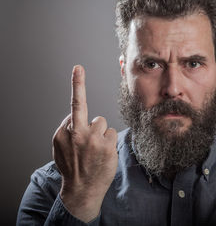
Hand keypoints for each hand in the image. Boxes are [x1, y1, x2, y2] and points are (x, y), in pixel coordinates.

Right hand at [52, 65, 117, 221]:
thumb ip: (67, 131)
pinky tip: (102, 154)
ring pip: (103, 124)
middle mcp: (78, 133)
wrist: (81, 190)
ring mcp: (94, 139)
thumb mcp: (61, 149)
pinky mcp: (107, 146)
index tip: (78, 68)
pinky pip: (111, 134)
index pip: (73, 106)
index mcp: (64, 133)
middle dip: (83, 96)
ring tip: (95, 150)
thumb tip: (75, 117)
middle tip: (78, 74)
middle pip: (90, 113)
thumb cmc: (73, 167)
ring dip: (101, 134)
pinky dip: (108, 142)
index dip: (77, 84)